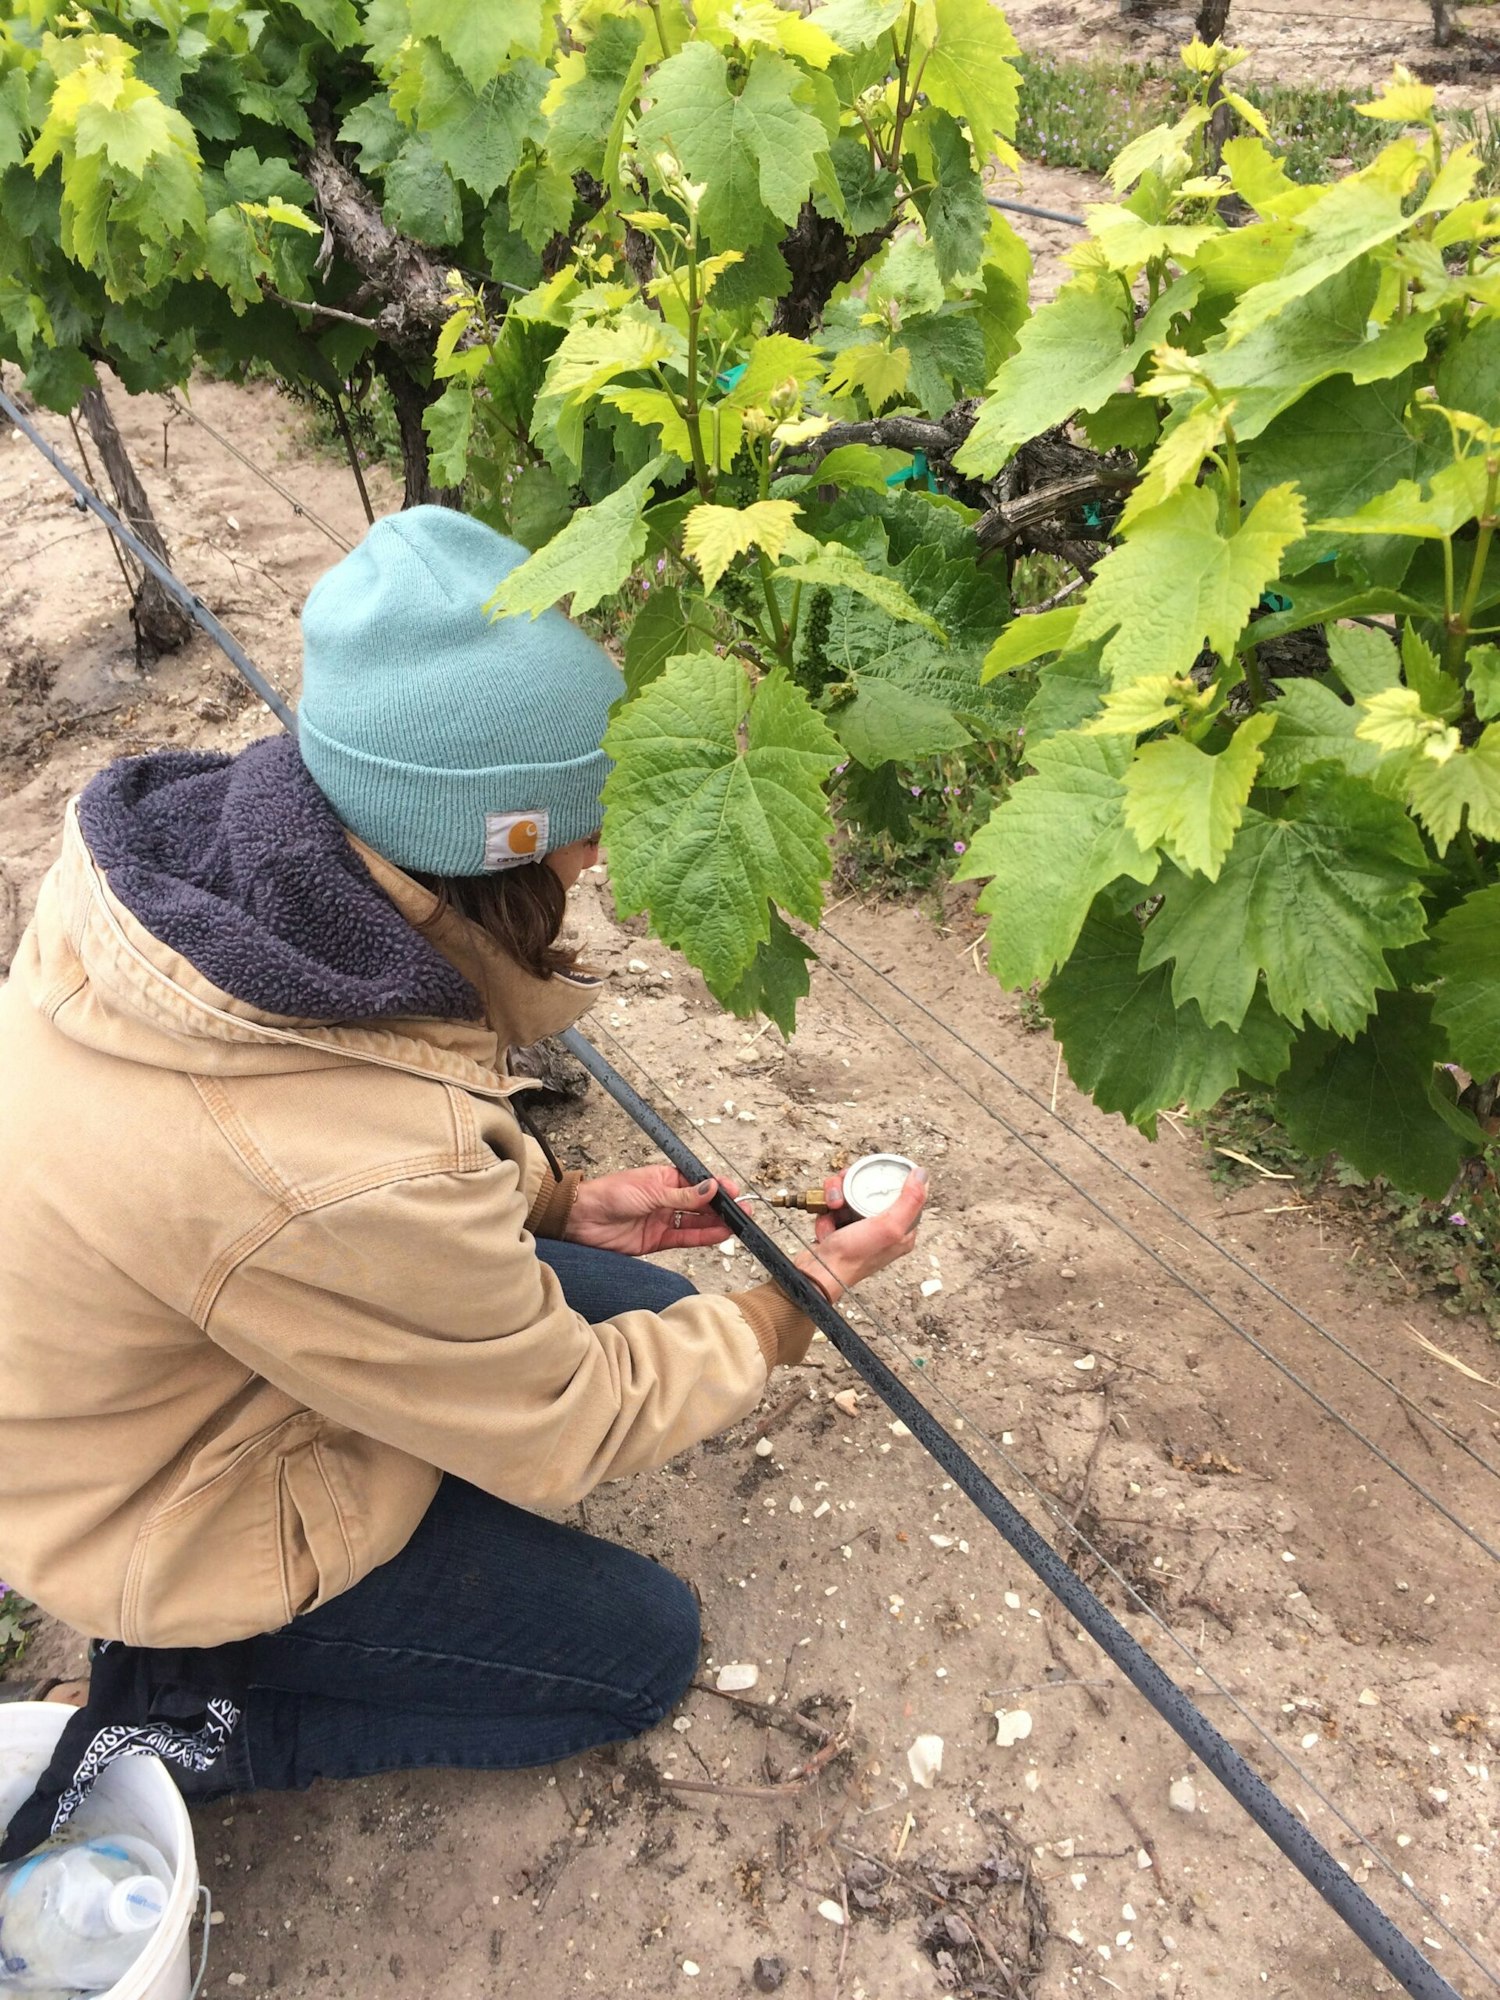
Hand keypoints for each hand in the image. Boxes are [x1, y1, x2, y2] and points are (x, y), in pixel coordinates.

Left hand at [565, 1165, 740, 1254]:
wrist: (582, 1220)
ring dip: (717, 1224)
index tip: (734, 1192)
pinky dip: (703, 1237)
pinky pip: (685, 1238)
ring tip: (738, 1225)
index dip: (717, 1187)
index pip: (698, 1182)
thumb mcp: (650, 1191)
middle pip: (701, 1204)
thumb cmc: (609, 1195)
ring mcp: (663, 1220)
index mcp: (665, 1179)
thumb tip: (710, 1187)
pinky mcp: (657, 1240)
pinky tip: (720, 1235)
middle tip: (744, 1211)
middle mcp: (667, 1199)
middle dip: (722, 1207)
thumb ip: (683, 1195)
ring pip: (696, 1222)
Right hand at [793, 1167, 927, 1304]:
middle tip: (842, 1194)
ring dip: (835, 1197)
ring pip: (848, 1195)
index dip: (886, 1179)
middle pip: (870, 1189)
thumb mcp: (889, 1226)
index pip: (901, 1192)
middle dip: (851, 1186)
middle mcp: (882, 1228)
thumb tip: (922, 1173)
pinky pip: (833, 1208)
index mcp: (901, 1230)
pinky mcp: (839, 1229)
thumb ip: (909, 1200)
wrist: (817, 1274)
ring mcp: (859, 1228)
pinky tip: (826, 1225)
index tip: (872, 1174)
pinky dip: (826, 1213)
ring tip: (832, 1208)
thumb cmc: (853, 1256)